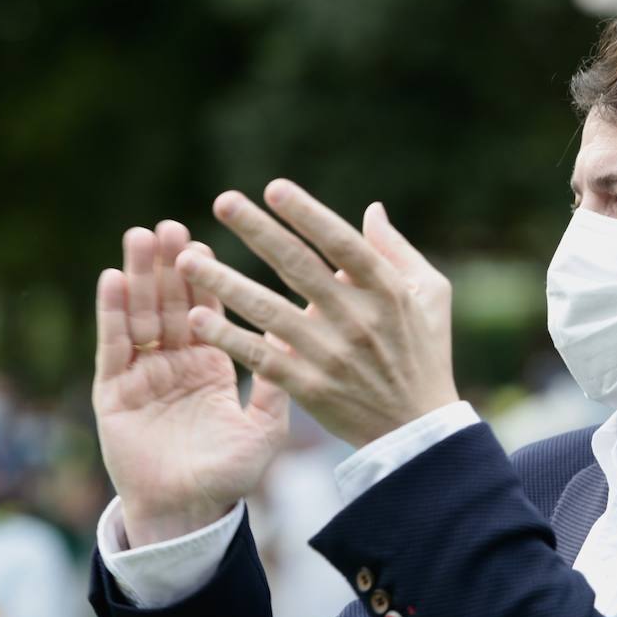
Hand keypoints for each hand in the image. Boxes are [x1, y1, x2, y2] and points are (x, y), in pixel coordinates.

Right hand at [92, 221, 289, 546]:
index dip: (203, 277)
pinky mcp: (114, 393)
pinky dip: (112, 313)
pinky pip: (114, 347)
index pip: (205, 310)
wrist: (189, 514)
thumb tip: (296, 332)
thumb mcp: (264, 426)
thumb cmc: (230, 475)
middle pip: (167, 303)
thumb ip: (276, 381)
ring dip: (137, 277)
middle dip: (166, 265)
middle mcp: (174, 364)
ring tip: (139, 237)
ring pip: (138, 316)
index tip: (203, 242)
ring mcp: (141, 376)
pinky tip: (112, 279)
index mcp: (210, 366)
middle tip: (168, 226)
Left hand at [172, 180, 458, 447]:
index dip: (308, 214)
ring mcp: (331, 355)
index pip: (341, 243)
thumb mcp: (430, 295)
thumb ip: (397, 250)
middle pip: (299, 266)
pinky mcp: (310, 387)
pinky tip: (199, 318)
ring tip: (186, 260)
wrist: (416, 428)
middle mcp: (357, 318)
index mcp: (386, 290)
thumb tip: (371, 209)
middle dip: (258, 231)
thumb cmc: (423, 352)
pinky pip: (261, 358)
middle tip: (222, 201)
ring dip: (225, 283)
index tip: (273, 188)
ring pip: (269, 311)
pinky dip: (229, 338)